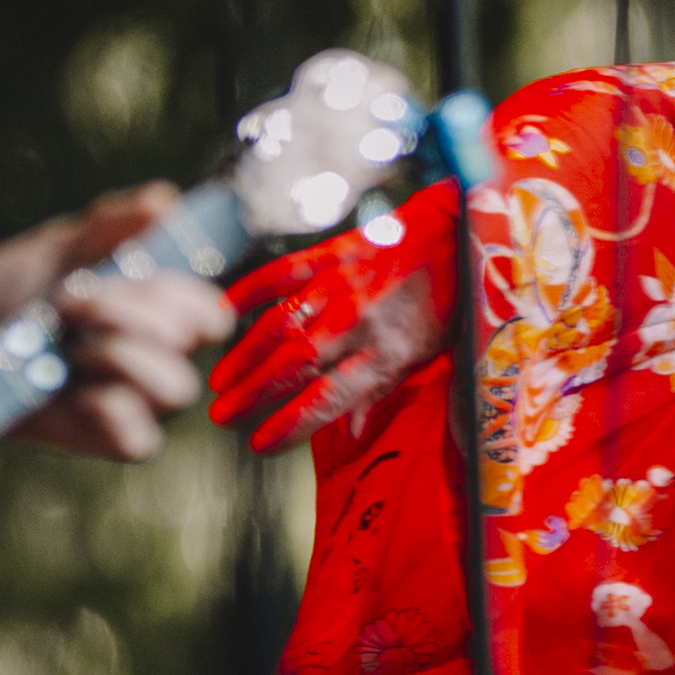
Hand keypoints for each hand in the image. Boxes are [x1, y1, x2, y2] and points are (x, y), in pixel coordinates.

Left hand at [0, 184, 235, 459]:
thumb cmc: (4, 291)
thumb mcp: (58, 248)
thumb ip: (110, 226)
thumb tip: (165, 202)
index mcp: (153, 312)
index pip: (212, 310)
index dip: (187, 291)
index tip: (133, 270)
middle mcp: (152, 357)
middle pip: (195, 339)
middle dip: (132, 308)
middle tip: (69, 298)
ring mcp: (130, 401)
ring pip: (174, 387)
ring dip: (120, 352)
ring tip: (68, 342)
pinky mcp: (101, 440)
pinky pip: (138, 437)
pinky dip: (107, 405)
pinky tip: (70, 385)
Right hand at [210, 180, 455, 451]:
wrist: (455, 230)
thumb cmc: (441, 301)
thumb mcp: (425, 355)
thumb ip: (381, 392)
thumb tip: (347, 435)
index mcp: (389, 352)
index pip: (330, 397)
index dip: (291, 423)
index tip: (260, 444)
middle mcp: (361, 320)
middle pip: (296, 364)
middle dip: (254, 394)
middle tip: (221, 416)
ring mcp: (342, 284)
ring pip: (281, 325)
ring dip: (245, 356)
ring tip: (219, 382)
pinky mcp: (329, 253)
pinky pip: (281, 274)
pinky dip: (248, 291)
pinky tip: (222, 312)